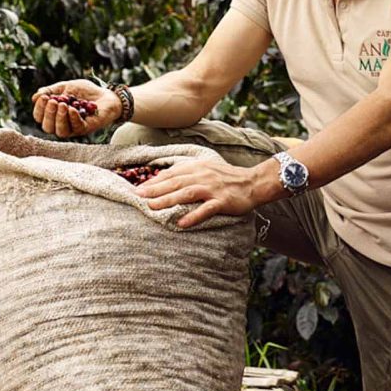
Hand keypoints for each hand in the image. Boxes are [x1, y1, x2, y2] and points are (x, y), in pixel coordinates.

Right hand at [31, 79, 119, 137]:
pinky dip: (73, 118)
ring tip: (63, 105)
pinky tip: (73, 109)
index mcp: (54, 115)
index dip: (39, 109)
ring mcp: (74, 128)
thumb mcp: (65, 87)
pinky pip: (76, 128)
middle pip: (47, 127)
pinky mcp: (86, 128)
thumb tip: (35, 97)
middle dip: (48, 114)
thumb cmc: (85, 92)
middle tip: (53, 101)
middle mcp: (62, 124)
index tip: (43, 97)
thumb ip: (50, 91)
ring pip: (60, 131)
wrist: (107, 94)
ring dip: (59, 118)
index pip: (40, 118)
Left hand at [133, 158, 275, 228]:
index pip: (172, 173)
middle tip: (137, 196)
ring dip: (168, 200)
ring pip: (186, 193)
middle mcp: (203, 176)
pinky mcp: (222, 201)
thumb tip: (163, 178)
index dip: (154, 181)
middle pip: (175, 182)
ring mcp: (212, 189)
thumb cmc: (227, 177)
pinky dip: (193, 216)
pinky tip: (181, 223)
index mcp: (197, 167)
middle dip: (155, 189)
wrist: (253, 182)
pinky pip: (206, 209)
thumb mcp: (206, 168)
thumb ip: (187, 172)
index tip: (138, 188)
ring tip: (152, 207)